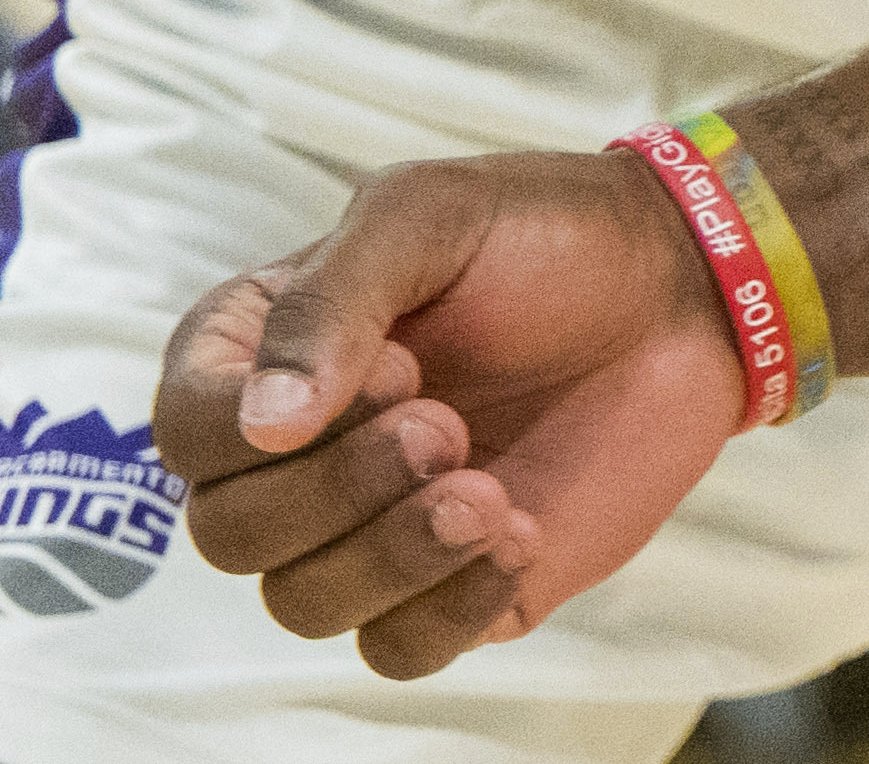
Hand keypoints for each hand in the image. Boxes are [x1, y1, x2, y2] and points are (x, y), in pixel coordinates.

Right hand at [154, 150, 741, 677]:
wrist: (683, 289)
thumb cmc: (548, 235)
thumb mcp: (430, 217)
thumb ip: (331, 304)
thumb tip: (261, 423)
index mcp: (262, 354)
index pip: (185, 430)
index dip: (265, 420)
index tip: (395, 365)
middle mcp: (297, 451)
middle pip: (232, 533)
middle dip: (338, 489)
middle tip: (446, 423)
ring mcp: (367, 526)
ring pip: (302, 605)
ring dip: (393, 554)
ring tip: (488, 489)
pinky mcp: (445, 584)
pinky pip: (395, 651)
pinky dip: (449, 606)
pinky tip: (520, 532)